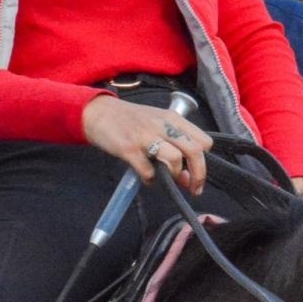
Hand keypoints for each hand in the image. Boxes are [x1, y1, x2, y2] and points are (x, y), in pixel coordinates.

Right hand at [82, 94, 212, 193]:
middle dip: (199, 174)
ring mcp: (145, 137)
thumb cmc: (130, 120)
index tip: (196, 171)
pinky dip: (150, 180)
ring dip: (175, 175)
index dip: (204, 160)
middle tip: (194, 188)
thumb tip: (187, 177)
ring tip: (167, 179)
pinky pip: (148, 170)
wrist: (98, 113)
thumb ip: (173, 145)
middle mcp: (162, 126)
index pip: (203, 140)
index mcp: (172, 118)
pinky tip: (147, 179)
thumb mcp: (156, 123)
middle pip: (194, 150)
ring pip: (175, 158)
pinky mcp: (129, 148)